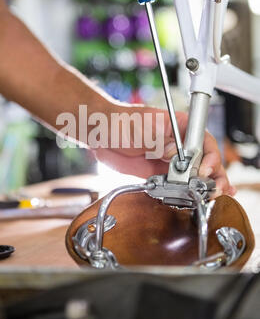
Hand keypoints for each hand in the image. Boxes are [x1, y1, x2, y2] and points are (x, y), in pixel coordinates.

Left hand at [94, 105, 234, 197]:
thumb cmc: (120, 121)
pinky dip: (191, 190)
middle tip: (215, 188)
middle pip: (205, 159)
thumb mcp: (141, 129)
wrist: (101, 134)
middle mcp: (179, 144)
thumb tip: (175, 154)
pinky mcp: (161, 173)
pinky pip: (180, 183)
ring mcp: (172, 159)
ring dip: (208, 184)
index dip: (209, 156)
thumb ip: (159, 142)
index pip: (203, 140)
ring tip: (217, 194)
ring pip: (196, 173)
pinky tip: (205, 197)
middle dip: (214, 174)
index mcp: (179, 126)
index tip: (204, 169)